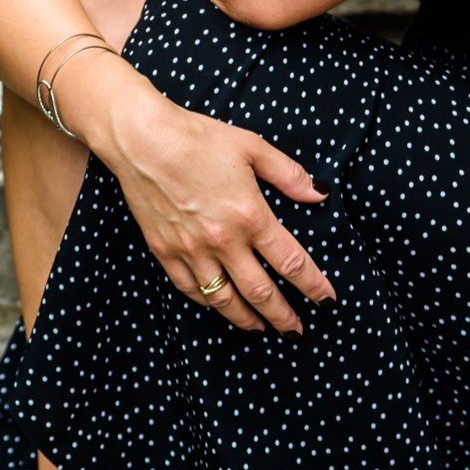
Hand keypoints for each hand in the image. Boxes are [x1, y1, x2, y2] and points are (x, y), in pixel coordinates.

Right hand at [96, 80, 336, 333]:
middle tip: (296, 330)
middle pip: (260, 292)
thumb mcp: (252, 147)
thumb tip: (319, 194)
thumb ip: (289, 174)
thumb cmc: (198, 138)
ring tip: (260, 328)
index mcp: (250, 216)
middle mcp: (223, 241)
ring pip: (224, 299)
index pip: (291, 262)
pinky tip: (218, 305)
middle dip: (283, 316)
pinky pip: (190, 290)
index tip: (326, 300)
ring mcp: (192, 250)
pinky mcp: (165, 252)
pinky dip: (208, 303)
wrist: (142, 140)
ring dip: (246, 319)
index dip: (312, 285)